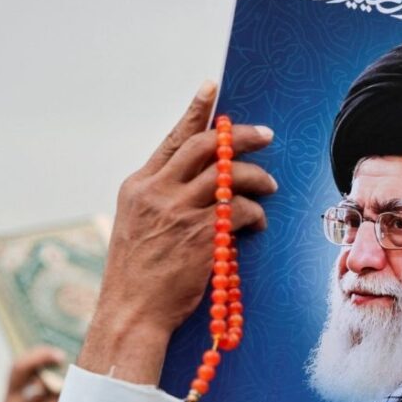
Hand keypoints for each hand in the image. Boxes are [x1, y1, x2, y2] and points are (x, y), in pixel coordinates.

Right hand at [77, 81, 276, 384]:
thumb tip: (202, 176)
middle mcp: (156, 192)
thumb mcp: (136, 225)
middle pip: (206, 147)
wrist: (131, 314)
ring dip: (256, 177)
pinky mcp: (201, 235)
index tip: (212, 87)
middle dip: (240, 135)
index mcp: (138, 186)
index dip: (196, 111)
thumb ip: (162, 196)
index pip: (172, 138)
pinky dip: (255, 214)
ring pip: (230, 175)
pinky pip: (241, 211)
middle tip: (265, 135)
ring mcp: (178, 212)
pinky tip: (258, 224)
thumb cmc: (137, 276)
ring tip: (269, 186)